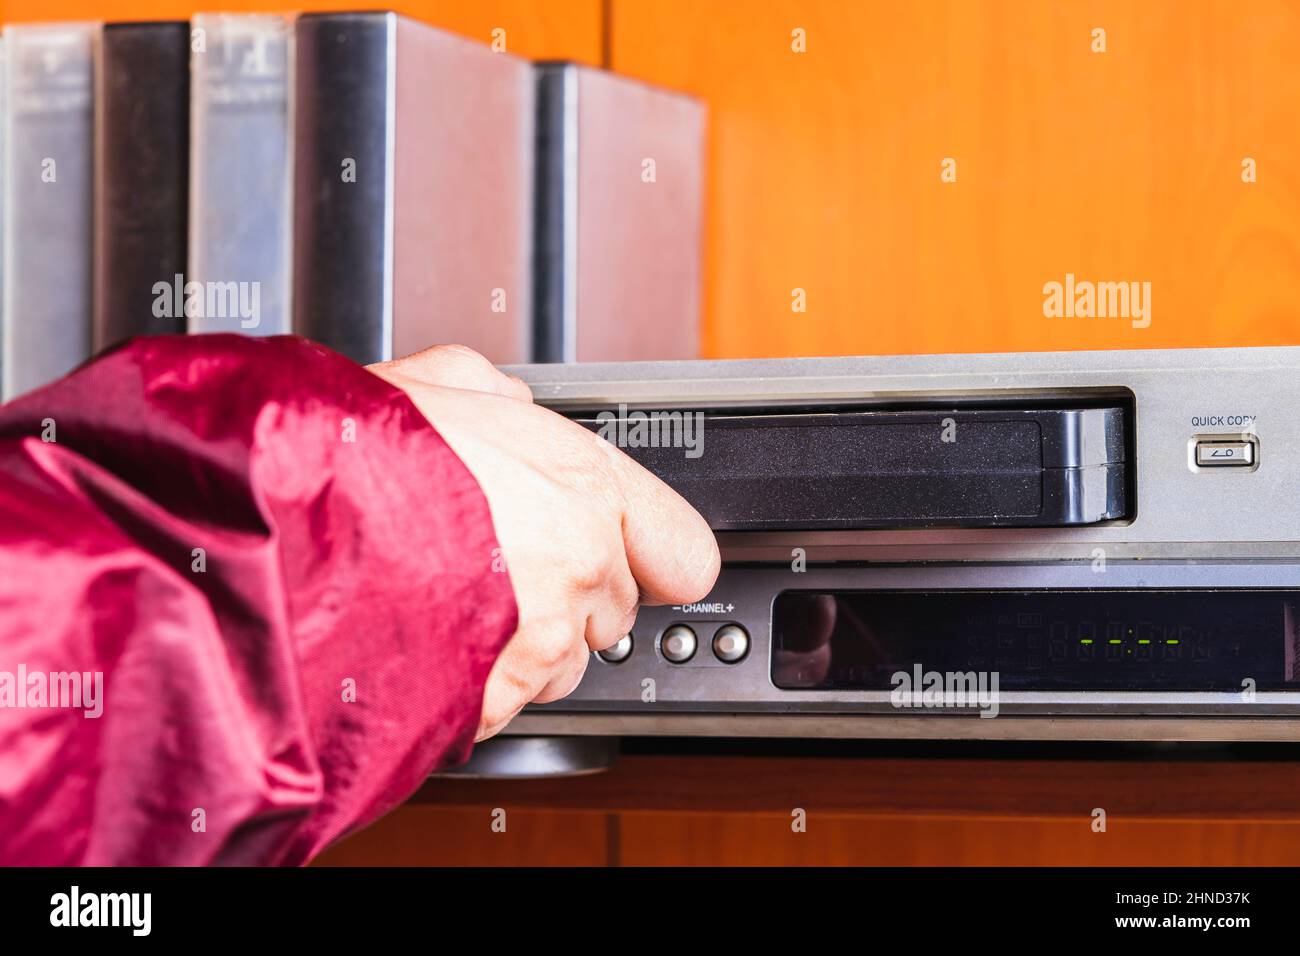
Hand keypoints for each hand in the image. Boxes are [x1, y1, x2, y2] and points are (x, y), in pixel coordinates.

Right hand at [369, 345, 719, 739]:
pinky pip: (511, 703)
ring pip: (568, 666)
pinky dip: (479, 685)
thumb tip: (511, 407)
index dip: (658, 558)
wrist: (280, 523)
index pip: (685, 551)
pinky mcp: (494, 696)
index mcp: (584, 485)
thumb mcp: (438, 382)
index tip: (641, 563)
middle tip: (506, 573)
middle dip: (573, 598)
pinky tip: (432, 643)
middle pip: (617, 611)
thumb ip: (499, 397)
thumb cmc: (351, 451)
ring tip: (458, 609)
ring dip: (529, 648)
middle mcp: (578, 564)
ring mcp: (540, 636)